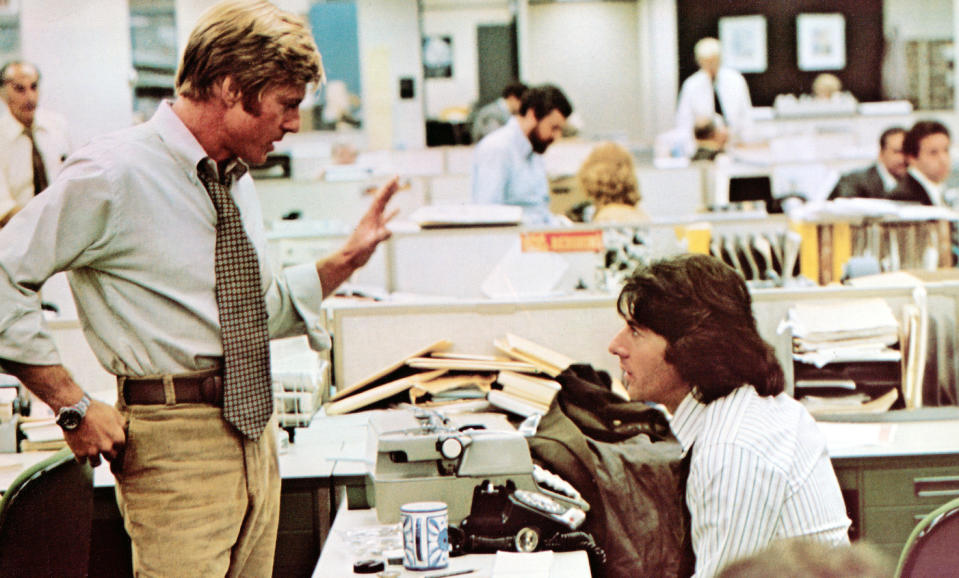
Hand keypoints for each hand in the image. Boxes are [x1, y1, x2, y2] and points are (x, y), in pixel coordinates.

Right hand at [63, 400, 126, 468]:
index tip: (111, 442)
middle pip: (110, 457)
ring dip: (94, 459)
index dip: (115, 445)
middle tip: (101, 448)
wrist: (75, 410)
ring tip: (92, 452)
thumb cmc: (96, 409)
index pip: (120, 448)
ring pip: (96, 463)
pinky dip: (81, 457)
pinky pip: (82, 461)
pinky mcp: (79, 453)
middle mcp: (106, 446)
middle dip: (107, 453)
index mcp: (117, 437)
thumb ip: (121, 424)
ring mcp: (93, 451)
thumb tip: (124, 429)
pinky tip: (81, 450)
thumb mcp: (114, 413)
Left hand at [317, 175, 400, 296]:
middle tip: (397, 177)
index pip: (380, 198)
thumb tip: (390, 231)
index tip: (395, 177)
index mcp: (369, 217)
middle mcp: (371, 218)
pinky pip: (387, 219)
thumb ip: (379, 237)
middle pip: (382, 199)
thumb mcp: (369, 244)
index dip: (388, 187)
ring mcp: (374, 224)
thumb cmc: (356, 252)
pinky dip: (393, 213)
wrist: (349, 259)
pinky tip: (398, 209)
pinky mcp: (376, 231)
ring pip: (384, 206)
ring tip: (397, 188)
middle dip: (389, 187)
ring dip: (391, 197)